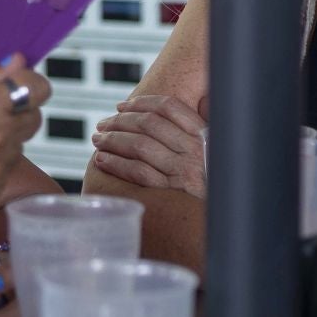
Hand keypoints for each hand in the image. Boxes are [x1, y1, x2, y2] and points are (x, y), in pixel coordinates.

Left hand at [91, 94, 206, 194]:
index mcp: (203, 134)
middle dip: (120, 121)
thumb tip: (162, 110)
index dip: (141, 103)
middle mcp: (194, 149)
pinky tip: (102, 160)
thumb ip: (190, 130)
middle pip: (148, 124)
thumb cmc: (208, 180)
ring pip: (139, 145)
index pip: (168, 107)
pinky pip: (137, 172)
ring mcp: (183, 171)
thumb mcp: (210, 151)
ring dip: (113, 140)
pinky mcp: (170, 191)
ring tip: (98, 140)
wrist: (218, 214)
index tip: (121, 106)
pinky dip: (116, 163)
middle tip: (103, 124)